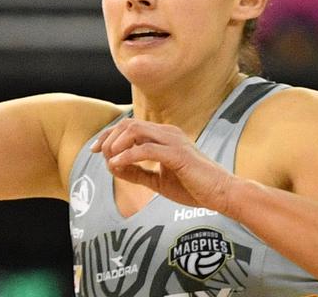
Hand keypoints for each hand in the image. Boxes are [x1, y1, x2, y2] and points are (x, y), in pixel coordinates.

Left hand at [92, 118, 236, 212]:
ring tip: (109, 159)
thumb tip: (113, 168)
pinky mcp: (177, 154)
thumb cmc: (194, 187)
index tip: (95, 150)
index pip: (130, 126)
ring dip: (116, 144)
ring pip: (135, 130)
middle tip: (97, 153)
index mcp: (164, 136)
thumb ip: (137, 173)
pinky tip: (117, 166)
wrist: (222, 193)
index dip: (109, 135)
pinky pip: (146, 149)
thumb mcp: (159, 181)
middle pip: (129, 123)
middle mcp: (168, 133)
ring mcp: (173, 141)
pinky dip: (127, 156)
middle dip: (108, 137)